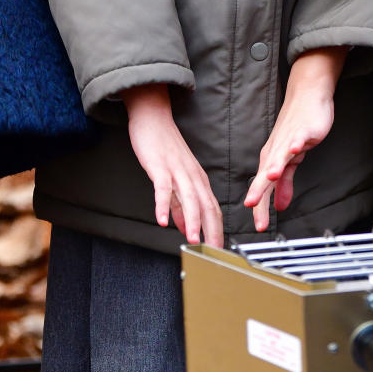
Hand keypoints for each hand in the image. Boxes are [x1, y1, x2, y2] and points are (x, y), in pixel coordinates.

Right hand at [124, 83, 222, 246]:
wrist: (153, 118)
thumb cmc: (165, 149)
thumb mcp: (176, 179)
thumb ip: (181, 204)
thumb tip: (186, 227)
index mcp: (199, 179)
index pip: (213, 209)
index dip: (217, 231)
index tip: (219, 252)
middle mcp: (193, 175)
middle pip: (206, 205)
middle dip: (211, 231)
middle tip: (213, 253)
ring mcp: (177, 170)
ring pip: (189, 198)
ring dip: (192, 221)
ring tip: (193, 241)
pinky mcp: (160, 166)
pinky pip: (163, 188)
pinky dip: (163, 205)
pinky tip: (162, 221)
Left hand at [244, 48, 345, 231]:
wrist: (308, 94)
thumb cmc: (298, 127)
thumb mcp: (291, 160)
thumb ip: (285, 182)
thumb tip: (279, 205)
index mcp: (272, 159)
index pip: (264, 187)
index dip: (261, 206)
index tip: (259, 226)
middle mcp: (276, 150)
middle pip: (266, 173)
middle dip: (260, 190)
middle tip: (252, 207)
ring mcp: (288, 139)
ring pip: (280, 155)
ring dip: (275, 166)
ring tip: (271, 178)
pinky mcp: (302, 129)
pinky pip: (298, 137)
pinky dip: (296, 143)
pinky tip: (295, 149)